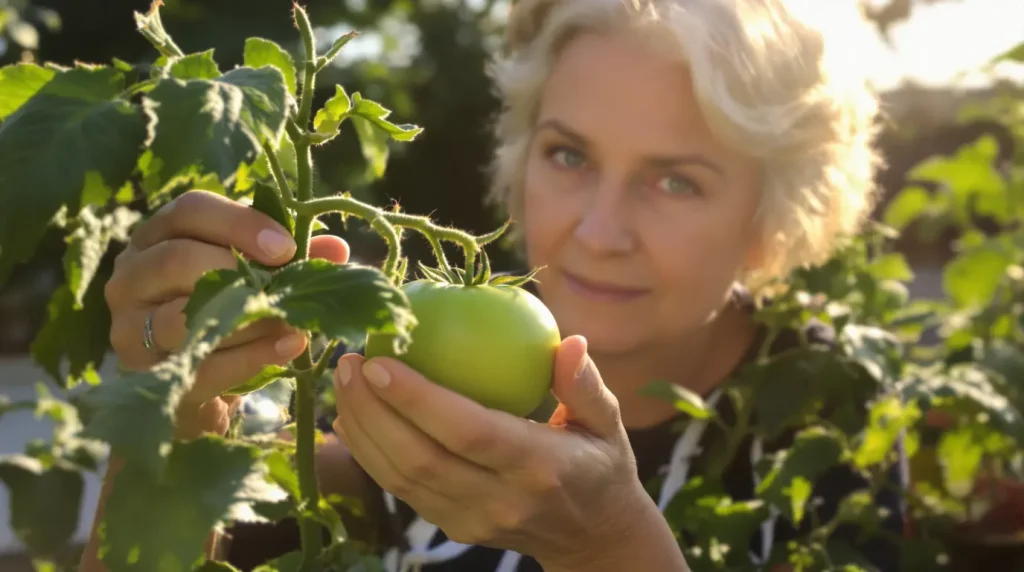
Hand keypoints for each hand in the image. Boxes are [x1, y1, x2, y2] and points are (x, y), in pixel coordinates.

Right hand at [105, 190, 349, 439]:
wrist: (198, 383)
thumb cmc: (227, 314)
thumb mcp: (255, 279)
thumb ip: (289, 261)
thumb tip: (336, 249)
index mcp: (159, 235)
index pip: (190, 210)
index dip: (240, 223)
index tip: (285, 248)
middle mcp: (132, 274)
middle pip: (177, 258)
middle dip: (241, 274)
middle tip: (287, 289)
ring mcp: (129, 324)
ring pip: (182, 316)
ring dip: (246, 319)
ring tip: (292, 322)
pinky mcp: (142, 371)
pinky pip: (198, 362)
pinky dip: (248, 357)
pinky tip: (286, 348)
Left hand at [331, 335, 658, 566]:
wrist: (592, 539)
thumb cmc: (599, 466)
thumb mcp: (608, 423)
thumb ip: (585, 384)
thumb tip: (569, 341)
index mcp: (539, 466)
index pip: (469, 432)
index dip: (418, 400)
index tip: (380, 361)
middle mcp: (500, 499)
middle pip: (420, 459)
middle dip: (372, 411)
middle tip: (349, 362)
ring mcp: (472, 520)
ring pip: (400, 479)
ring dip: (361, 430)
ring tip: (342, 381)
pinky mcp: (453, 527)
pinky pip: (401, 490)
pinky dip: (369, 452)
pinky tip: (352, 416)